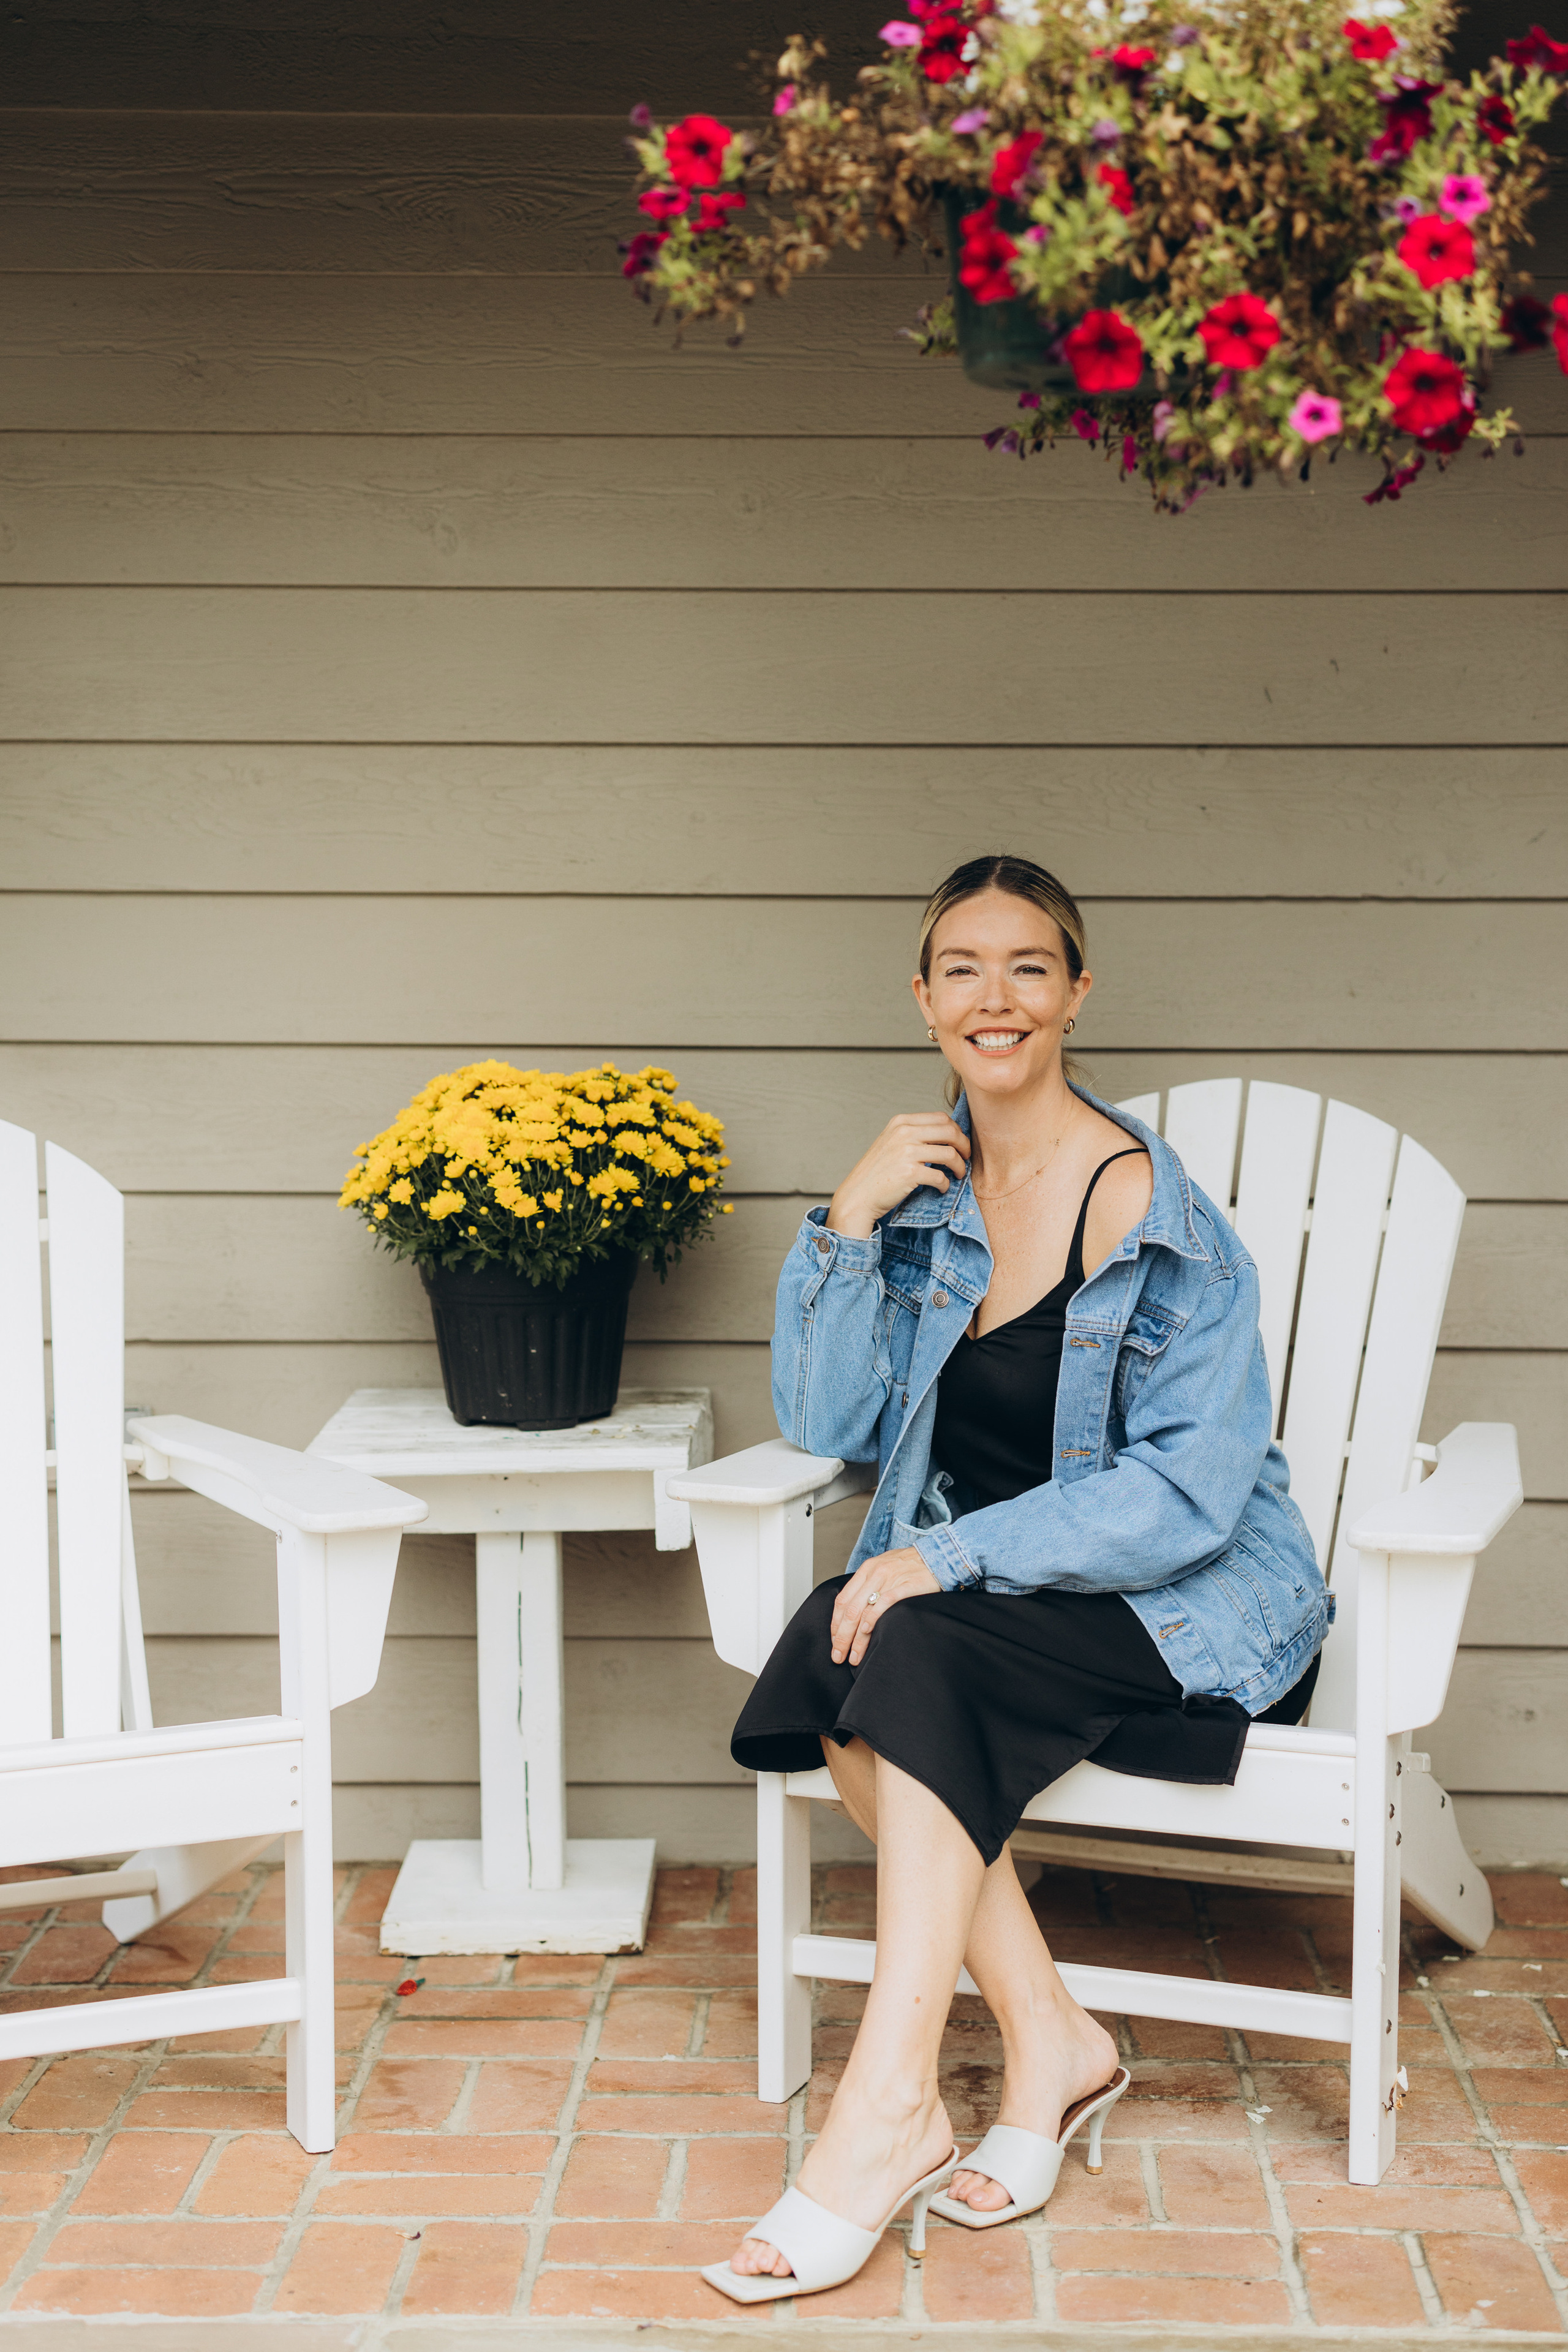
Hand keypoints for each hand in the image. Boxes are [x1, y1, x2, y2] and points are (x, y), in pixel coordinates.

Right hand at [826, 1113, 970, 1238]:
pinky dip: (946, 1184)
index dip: (956, 1130)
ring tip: (959, 1174)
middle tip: (966, 1157)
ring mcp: (906, 1152)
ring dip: (960, 1166)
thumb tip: (948, 1134)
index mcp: (901, 1122)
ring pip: (950, 1153)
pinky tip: (942, 1188)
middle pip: (950, 1131)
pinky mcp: (910, 1173)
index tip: (959, 1143)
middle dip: (964, 1145)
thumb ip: (914, 1134)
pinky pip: (941, 1176)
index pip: (941, 1117)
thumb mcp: (891, 1142)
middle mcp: (904, 1132)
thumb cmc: (877, 1172)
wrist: (858, 1195)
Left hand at [830, 1547, 940, 1666]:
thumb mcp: (884, 1568)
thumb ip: (870, 1585)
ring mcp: (889, 1580)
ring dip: (855, 1639)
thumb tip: (856, 1611)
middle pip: (849, 1610)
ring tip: (854, 1657)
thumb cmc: (911, 1565)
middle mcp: (873, 1574)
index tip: (835, 1642)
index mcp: (866, 1570)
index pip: (842, 1600)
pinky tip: (867, 1633)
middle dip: (841, 1637)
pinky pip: (883, 1605)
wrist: (939, 1555)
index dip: (835, 1624)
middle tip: (838, 1656)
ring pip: (862, 1612)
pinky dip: (872, 1620)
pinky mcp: (905, 1586)